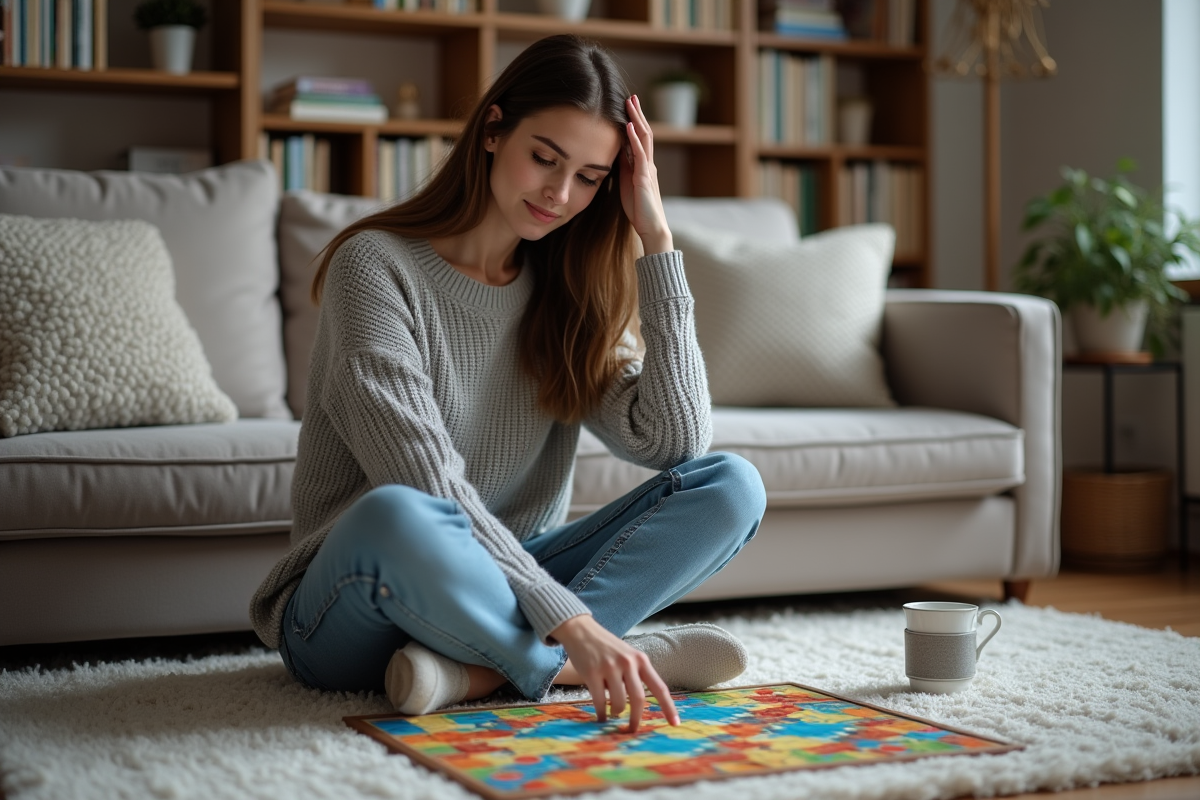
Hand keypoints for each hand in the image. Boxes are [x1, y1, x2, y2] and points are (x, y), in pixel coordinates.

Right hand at [550, 615, 679, 731]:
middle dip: (636, 719)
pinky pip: (599, 701)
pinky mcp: (592, 672)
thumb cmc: (606, 647)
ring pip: (619, 702)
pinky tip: (601, 717)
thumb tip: (640, 706)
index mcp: (641, 660)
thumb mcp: (628, 656)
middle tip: (632, 730)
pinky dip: (601, 713)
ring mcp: (609, 667)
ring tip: (612, 713)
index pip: (659, 687)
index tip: (675, 724)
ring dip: (616, 712)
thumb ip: (636, 675)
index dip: (668, 707)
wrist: (581, 630)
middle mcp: (628, 663)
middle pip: (638, 699)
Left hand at [619, 95, 673, 256]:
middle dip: (637, 114)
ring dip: (636, 119)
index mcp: (642, 165)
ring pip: (644, 138)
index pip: (639, 137)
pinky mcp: (644, 177)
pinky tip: (628, 126)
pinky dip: (634, 139)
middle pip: (644, 132)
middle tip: (631, 96)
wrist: (651, 228)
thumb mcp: (627, 183)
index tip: (627, 106)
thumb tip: (615, 152)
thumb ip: (624, 168)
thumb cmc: (638, 210)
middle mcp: (648, 163)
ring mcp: (647, 169)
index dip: (634, 121)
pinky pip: (640, 154)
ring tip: (630, 103)